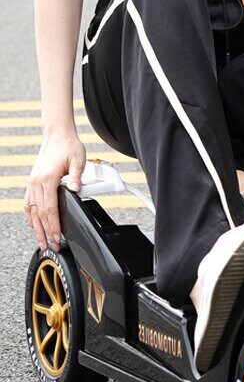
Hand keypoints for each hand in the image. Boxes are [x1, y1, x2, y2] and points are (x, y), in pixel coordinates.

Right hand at [25, 128, 85, 252]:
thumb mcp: (78, 159)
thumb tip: (77, 191)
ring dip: (36, 228)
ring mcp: (32, 182)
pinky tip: (34, 225)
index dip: (53, 226)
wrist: (56, 134)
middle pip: (39, 214)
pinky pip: (28, 203)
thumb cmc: (68, 146)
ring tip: (42, 242)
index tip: (58, 238)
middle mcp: (36, 182)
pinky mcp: (31, 181)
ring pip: (31, 211)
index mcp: (48, 178)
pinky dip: (30, 216)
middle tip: (51, 246)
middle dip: (45, 233)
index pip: (50, 209)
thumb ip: (78, 176)